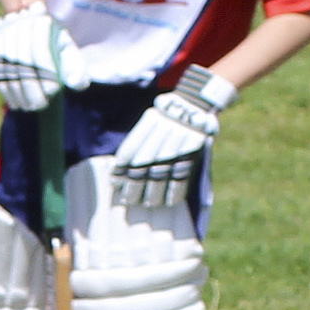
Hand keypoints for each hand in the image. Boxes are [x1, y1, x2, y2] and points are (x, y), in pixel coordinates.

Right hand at [0, 8, 70, 112]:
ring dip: (18, 92)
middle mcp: (23, 23)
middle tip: (38, 106)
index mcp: (44, 24)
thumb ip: (77, 70)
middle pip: (23, 63)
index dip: (46, 75)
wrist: (36, 30)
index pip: (42, 55)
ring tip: (28, 107)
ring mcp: (6, 33)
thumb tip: (74, 82)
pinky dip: (6, 90)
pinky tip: (15, 104)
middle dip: (31, 88)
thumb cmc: (58, 49)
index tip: (51, 93)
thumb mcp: (71, 56)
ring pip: (9, 68)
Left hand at [109, 69, 227, 209]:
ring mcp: (179, 142)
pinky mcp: (193, 152)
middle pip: (144, 165)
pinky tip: (168, 202)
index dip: (121, 170)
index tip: (115, 183)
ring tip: (147, 203)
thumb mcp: (150, 121)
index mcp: (149, 122)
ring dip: (153, 192)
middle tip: (128, 200)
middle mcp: (163, 133)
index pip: (130, 150)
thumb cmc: (165, 118)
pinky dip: (175, 192)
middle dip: (134, 186)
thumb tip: (120, 169)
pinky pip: (183, 176)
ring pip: (162, 173)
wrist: (194, 106)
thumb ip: (138, 141)